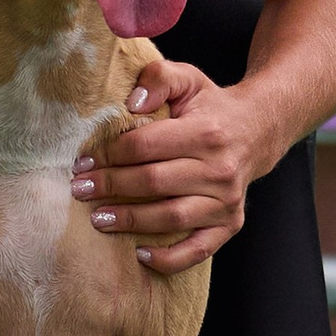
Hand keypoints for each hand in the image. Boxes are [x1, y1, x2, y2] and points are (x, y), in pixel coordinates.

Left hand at [70, 61, 280, 274]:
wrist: (255, 131)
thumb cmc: (210, 107)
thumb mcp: (187, 79)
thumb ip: (158, 78)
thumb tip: (133, 103)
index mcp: (206, 132)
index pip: (146, 146)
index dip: (110, 155)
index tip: (84, 161)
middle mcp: (219, 169)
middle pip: (153, 183)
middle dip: (110, 187)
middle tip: (80, 190)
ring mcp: (226, 200)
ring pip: (171, 217)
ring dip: (130, 220)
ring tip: (98, 219)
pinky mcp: (230, 224)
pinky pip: (198, 250)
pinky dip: (169, 258)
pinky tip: (140, 254)